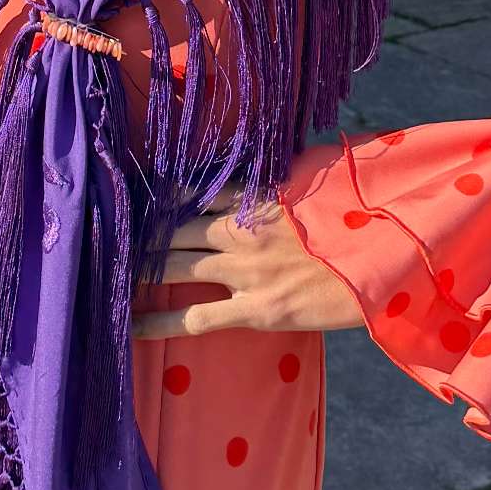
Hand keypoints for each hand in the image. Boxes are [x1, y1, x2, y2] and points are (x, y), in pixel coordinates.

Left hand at [130, 182, 361, 337]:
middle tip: (106, 241)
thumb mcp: (320, 183)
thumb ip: (288, 174)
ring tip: (108, 277)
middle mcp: (240, 229)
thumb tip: (281, 162)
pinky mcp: (256, 308)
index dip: (158, 198)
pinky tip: (130, 327)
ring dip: (139, 271)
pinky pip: (194, 317)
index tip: (133, 202)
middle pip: (172, 228)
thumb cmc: (357, 221)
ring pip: (173, 266)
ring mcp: (245, 269)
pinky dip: (158, 322)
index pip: (192, 191)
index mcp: (256, 196)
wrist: (384, 261)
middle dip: (138, 236)